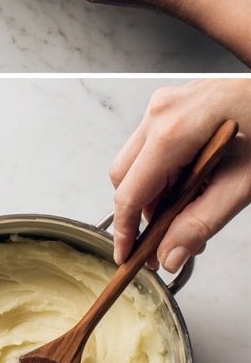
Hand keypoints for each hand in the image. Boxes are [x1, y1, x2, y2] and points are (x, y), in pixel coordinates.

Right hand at [110, 80, 250, 271]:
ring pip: (134, 162)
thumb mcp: (243, 186)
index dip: (125, 230)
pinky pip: (149, 146)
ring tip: (190, 208)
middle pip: (123, 176)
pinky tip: (192, 183)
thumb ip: (201, 224)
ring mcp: (161, 105)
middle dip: (141, 212)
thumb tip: (170, 255)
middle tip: (167, 239)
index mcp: (173, 132)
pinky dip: (163, 172)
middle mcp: (159, 114)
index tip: (126, 256)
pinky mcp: (168, 106)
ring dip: (154, 192)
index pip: (130, 192)